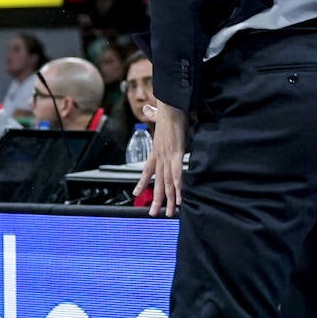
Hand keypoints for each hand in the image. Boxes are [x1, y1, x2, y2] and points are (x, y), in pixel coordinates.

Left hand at [135, 100, 186, 216]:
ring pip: (166, 182)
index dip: (142, 182)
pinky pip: (176, 175)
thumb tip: (148, 109)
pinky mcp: (176, 153)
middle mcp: (159, 155)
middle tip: (152, 213)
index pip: (147, 170)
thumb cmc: (168, 109)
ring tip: (169, 213)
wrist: (171, 104)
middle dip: (156, 199)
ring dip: (169, 199)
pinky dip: (178, 188)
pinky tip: (179, 199)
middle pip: (157, 182)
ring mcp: (167, 155)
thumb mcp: (159, 114)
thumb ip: (153, 115)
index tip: (136, 194)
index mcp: (156, 149)